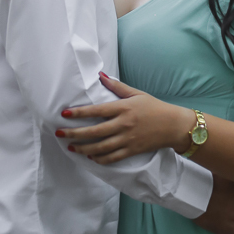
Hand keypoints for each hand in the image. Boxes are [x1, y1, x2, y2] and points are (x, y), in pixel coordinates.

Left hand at [58, 73, 191, 162]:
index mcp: (123, 108)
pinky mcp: (132, 150)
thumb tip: (101, 75)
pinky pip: (112, 157)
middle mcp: (124, 124)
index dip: (80, 113)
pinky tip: (91, 157)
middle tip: (60, 134)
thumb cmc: (154, 107)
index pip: (97, 111)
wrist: (173, 125)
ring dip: (83, 148)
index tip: (65, 113)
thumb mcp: (136, 93)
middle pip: (95, 131)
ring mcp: (127, 139)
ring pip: (101, 147)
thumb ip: (117, 86)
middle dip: (75, 133)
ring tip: (71, 147)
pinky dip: (100, 159)